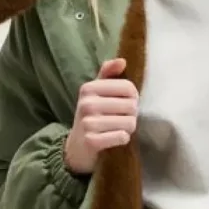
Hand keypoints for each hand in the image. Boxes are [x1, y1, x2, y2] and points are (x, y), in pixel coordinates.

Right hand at [65, 58, 136, 175]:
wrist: (75, 147)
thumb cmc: (91, 116)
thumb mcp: (95, 93)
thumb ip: (108, 74)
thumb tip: (122, 61)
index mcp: (88, 88)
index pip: (128, 87)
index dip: (133, 97)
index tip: (126, 103)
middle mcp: (87, 103)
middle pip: (131, 106)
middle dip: (131, 115)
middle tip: (121, 119)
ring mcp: (88, 123)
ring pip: (129, 123)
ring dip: (128, 128)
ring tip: (117, 128)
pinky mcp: (92, 141)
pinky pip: (122, 137)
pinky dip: (122, 139)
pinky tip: (113, 138)